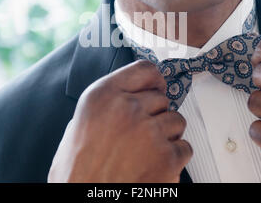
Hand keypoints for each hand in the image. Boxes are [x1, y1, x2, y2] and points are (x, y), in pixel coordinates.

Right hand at [48, 60, 192, 182]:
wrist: (82, 201)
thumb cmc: (76, 173)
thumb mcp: (77, 126)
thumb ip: (104, 106)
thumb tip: (124, 99)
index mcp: (103, 96)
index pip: (145, 70)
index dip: (154, 81)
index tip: (156, 88)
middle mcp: (128, 109)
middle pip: (161, 98)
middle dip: (155, 115)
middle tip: (142, 133)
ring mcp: (150, 132)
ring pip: (176, 121)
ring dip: (167, 135)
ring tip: (146, 151)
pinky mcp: (167, 157)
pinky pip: (184, 147)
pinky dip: (174, 158)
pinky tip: (154, 165)